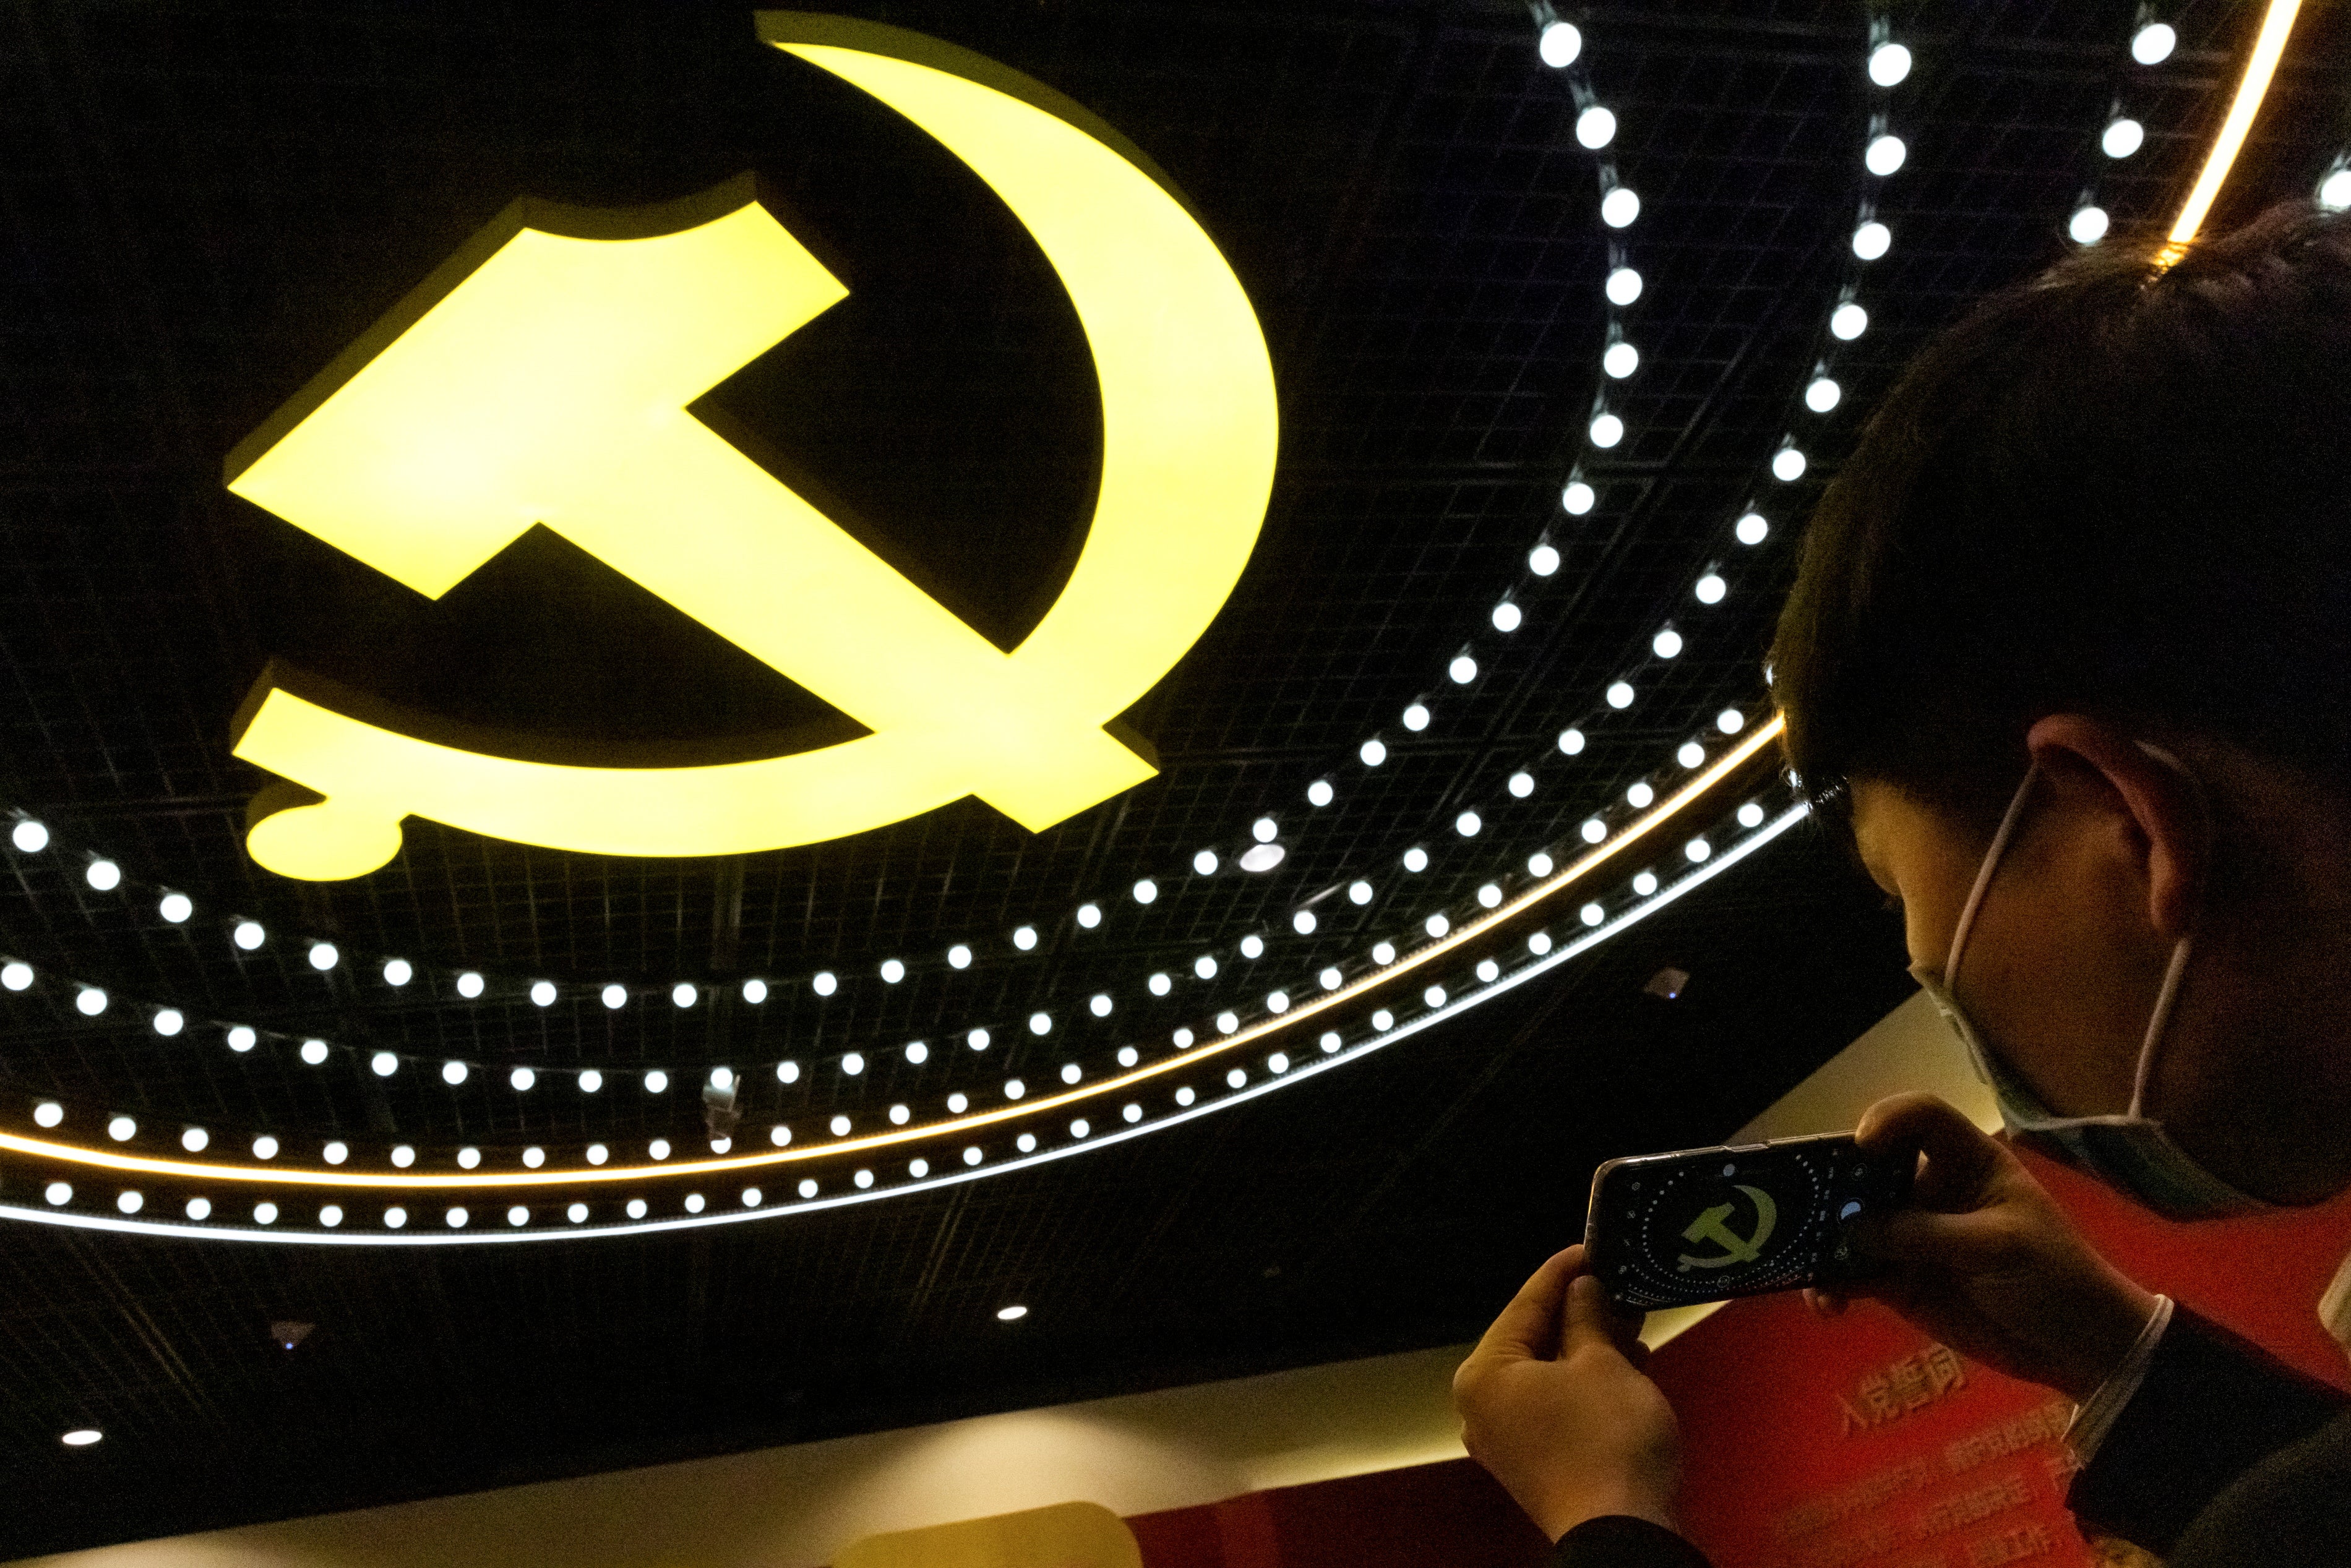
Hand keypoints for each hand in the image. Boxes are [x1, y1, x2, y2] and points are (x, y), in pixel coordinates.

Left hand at [1452, 1244, 1682, 1540]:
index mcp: (1484, 1375)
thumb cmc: (1607, 1439)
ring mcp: (1507, 1439)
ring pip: (1549, 1373)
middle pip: (1533, 1340)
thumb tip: (1582, 1288)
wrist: (1622, 1533)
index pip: (1524, 1304)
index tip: (1592, 1247)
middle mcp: (1483, 1407)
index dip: (1562, 1271)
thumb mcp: (1601, 1363)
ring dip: (1589, 1347)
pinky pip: (1557, 1404)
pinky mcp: (1536, 1462)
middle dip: (1579, 1312)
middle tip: (1618, 1283)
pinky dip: (1587, 1382)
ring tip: (1631, 1319)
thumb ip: (1586, 1317)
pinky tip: (1626, 1363)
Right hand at [1810, 1093, 2159, 1400]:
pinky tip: (1828, 1306)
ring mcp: (1911, 1237)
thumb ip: (1925, 1234)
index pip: (1921, 1118)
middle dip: (1831, 1184)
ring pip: (1850, 1225)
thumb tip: (1851, 1227)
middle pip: (1868, 1168)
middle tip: (1798, 1206)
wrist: (2081, 1350)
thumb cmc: (2056, 1279)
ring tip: (1805, 1266)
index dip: (1888, 1119)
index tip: (1862, 1148)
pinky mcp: (1900, 1282)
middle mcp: (1931, 1191)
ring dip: (1821, 1242)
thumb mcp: (1999, 1248)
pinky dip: (1831, 1287)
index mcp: (1967, 1164)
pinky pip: (1852, 1276)